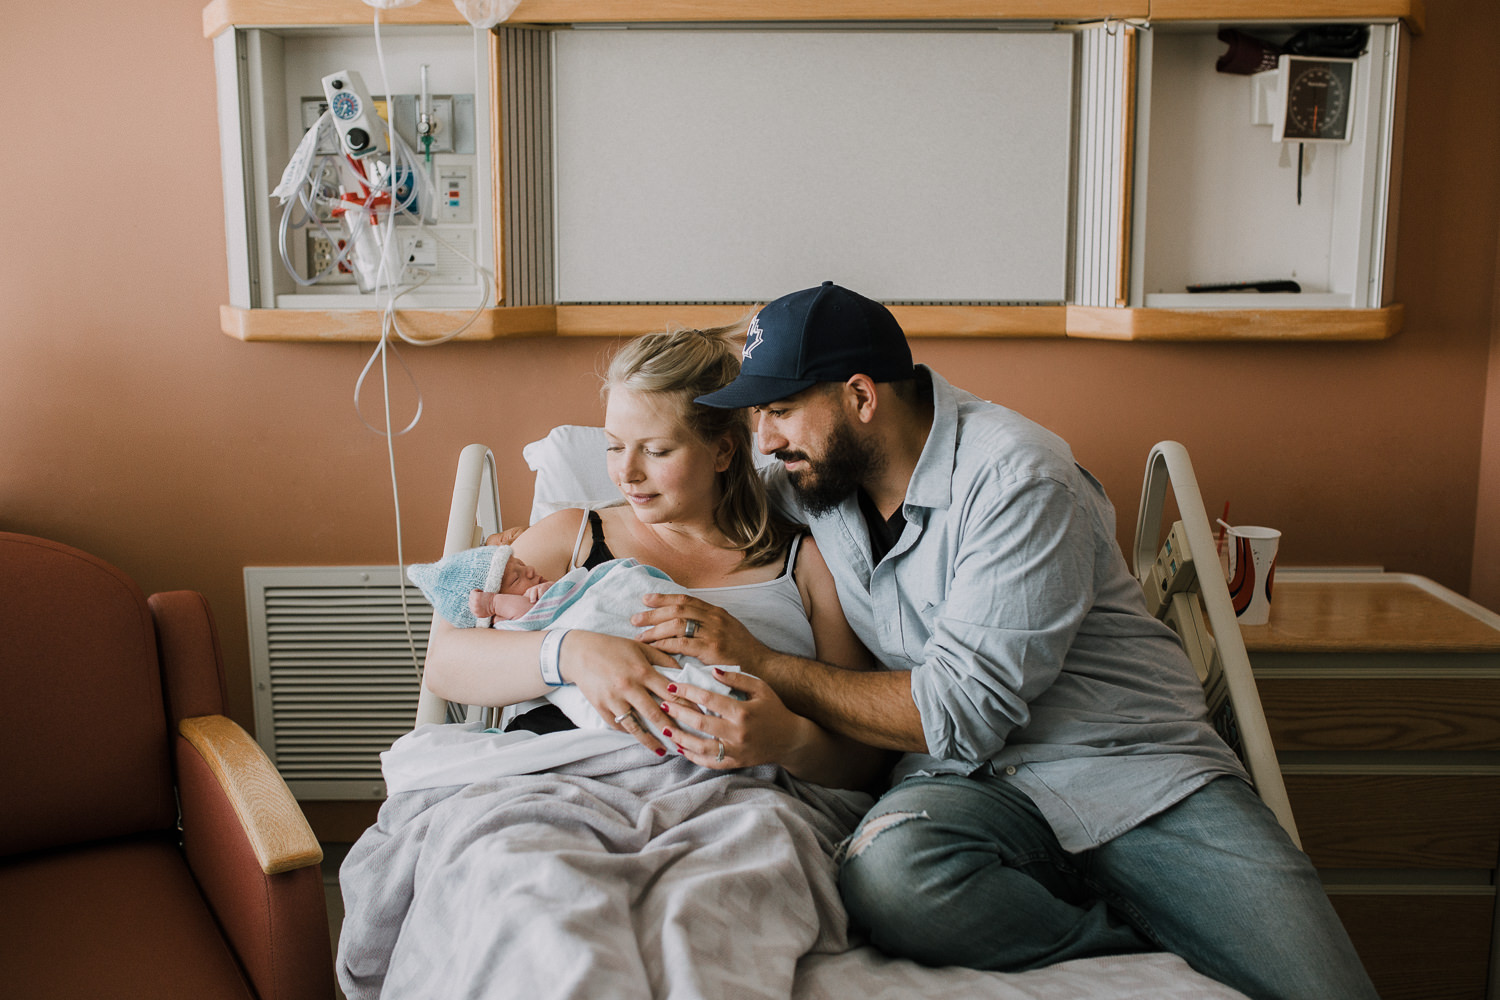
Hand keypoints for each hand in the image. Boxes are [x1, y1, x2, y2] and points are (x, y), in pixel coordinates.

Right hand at [559, 630, 678, 755]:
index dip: (686, 704)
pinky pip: (618, 724)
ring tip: (662, 751)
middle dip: (672, 728)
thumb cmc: (613, 647)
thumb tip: (682, 671)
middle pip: (655, 713)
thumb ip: (662, 658)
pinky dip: (629, 732)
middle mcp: (629, 687)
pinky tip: (640, 738)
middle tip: (686, 740)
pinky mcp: (601, 707)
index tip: (698, 715)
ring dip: (649, 740)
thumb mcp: (640, 647)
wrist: (579, 652)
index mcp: (642, 671)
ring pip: (635, 725)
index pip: (669, 692)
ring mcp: (613, 699)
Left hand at [633, 594, 769, 673]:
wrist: (763, 667)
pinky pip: (683, 643)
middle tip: (635, 619)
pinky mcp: (712, 649)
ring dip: (655, 630)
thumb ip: (708, 624)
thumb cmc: (743, 652)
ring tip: (640, 637)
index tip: (646, 599)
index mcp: (716, 612)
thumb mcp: (728, 630)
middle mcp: (714, 619)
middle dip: (653, 613)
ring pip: (677, 624)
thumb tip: (683, 622)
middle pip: (677, 610)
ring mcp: (714, 633)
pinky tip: (655, 648)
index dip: (664, 598)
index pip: (685, 600)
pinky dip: (666, 644)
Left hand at [658, 669, 815, 769]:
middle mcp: (737, 733)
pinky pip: (710, 762)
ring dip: (680, 737)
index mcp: (742, 711)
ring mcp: (736, 750)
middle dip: (678, 713)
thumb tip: (713, 671)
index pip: (708, 699)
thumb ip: (737, 678)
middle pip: (700, 723)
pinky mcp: (735, 763)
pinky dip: (693, 756)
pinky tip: (680, 748)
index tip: (672, 686)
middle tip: (662, 704)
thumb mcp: (761, 688)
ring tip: (665, 728)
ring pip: (700, 747)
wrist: (790, 740)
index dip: (687, 692)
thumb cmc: (774, 710)